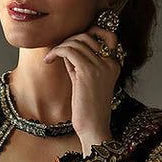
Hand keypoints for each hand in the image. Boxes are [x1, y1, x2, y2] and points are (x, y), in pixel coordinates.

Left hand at [42, 25, 120, 151]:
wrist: (94, 128)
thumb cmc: (88, 110)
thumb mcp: (84, 81)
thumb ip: (79, 63)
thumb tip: (67, 47)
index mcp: (113, 65)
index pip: (106, 36)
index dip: (88, 33)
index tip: (71, 42)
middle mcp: (110, 63)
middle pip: (87, 37)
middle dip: (69, 41)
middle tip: (57, 52)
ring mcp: (100, 66)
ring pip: (76, 42)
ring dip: (60, 47)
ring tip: (51, 58)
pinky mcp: (87, 71)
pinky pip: (68, 50)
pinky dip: (56, 52)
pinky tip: (48, 61)